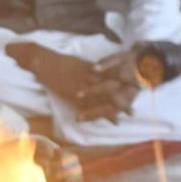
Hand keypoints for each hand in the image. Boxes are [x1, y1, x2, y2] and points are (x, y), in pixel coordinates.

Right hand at [5, 43, 136, 121]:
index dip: (125, 86)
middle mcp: (91, 77)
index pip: (113, 78)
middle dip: (124, 99)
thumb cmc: (59, 61)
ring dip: (113, 109)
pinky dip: (95, 113)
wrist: (44, 61)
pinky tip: (101, 120)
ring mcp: (83, 86)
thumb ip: (90, 69)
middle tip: (134, 109)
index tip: (136, 90)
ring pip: (102, 99)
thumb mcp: (79, 63)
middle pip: (112, 89)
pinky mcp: (73, 93)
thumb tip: (99, 73)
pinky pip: (87, 105)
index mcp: (93, 68)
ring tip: (125, 117)